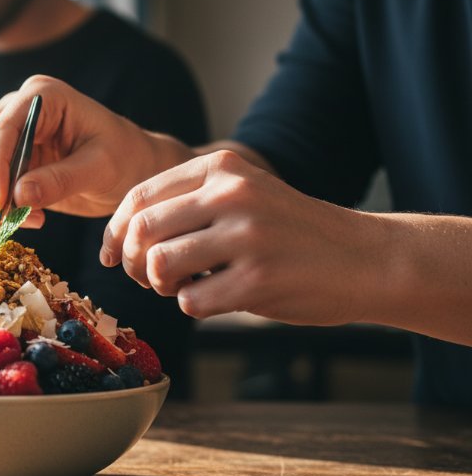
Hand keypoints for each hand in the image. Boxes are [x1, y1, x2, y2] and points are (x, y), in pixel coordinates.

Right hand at [0, 75, 191, 227]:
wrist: (132, 170)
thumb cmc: (125, 159)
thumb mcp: (100, 169)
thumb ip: (61, 180)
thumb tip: (18, 196)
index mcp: (43, 96)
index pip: (2, 129)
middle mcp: (17, 107)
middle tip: (4, 218)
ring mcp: (8, 132)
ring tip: (20, 219)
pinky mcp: (5, 158)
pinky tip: (21, 217)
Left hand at [102, 150, 381, 324]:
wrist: (365, 258)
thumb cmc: (289, 232)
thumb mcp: (242, 194)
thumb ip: (187, 203)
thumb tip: (117, 236)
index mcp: (222, 168)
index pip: (140, 196)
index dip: (115, 232)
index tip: (111, 256)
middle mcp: (232, 194)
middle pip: (142, 231)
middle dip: (132, 262)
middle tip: (147, 278)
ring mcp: (246, 235)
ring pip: (158, 265)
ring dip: (160, 286)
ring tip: (185, 286)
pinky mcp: (258, 279)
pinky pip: (190, 301)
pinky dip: (194, 306)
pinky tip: (219, 297)